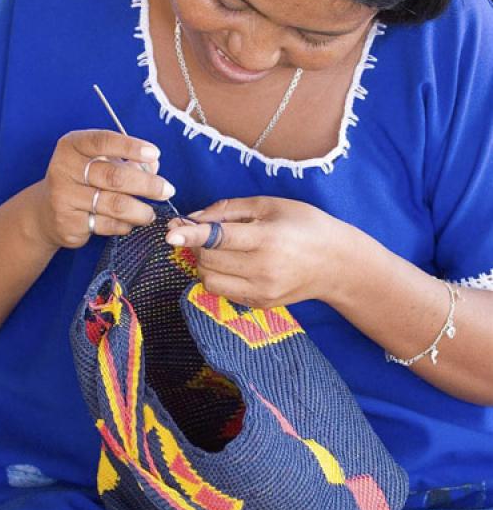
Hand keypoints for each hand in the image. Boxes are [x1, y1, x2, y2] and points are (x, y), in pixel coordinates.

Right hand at [34, 130, 175, 248]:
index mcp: (72, 146)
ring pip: (114, 205)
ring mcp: (64, 198)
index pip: (103, 141)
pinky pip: (107, 225)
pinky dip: (124, 225)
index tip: (155, 154)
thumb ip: (127, 161)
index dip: (130, 147)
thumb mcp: (100, 163)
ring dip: (140, 210)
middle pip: (114, 177)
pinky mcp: (68, 223)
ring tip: (151, 213)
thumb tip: (154, 166)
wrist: (46, 211)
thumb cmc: (83, 180)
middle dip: (147, 184)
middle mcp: (64, 169)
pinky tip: (130, 223)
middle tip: (167, 190)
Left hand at [166, 197, 349, 307]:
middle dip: (198, 246)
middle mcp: (263, 269)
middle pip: (208, 261)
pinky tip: (235, 264)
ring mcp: (261, 291)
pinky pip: (224, 292)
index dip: (192, 235)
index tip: (171, 232)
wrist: (337, 264)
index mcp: (267, 239)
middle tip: (205, 233)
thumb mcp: (271, 205)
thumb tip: (193, 218)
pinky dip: (219, 277)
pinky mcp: (260, 304)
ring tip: (221, 251)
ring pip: (209, 281)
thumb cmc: (306, 225)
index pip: (219, 239)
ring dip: (205, 264)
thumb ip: (229, 210)